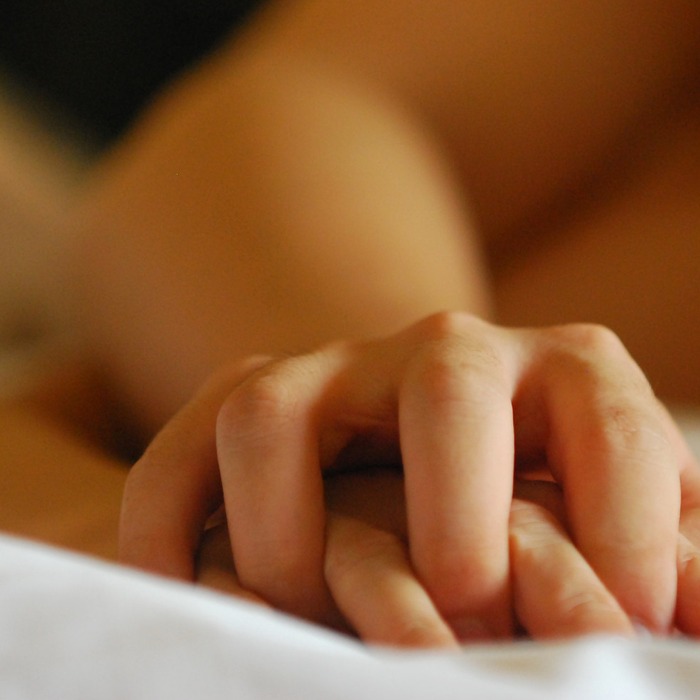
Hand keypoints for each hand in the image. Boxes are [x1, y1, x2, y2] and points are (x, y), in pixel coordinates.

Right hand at [119, 311, 699, 638]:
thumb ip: (666, 560)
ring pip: (276, 411)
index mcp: (557, 373)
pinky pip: (182, 451)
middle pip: (447, 385)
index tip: (629, 625)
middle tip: (470, 612)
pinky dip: (163, 523)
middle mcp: (443, 355)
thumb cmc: (539, 506)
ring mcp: (331, 371)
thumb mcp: (614, 524)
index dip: (630, 529)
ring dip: (287, 535)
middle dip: (458, 513)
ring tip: (311, 612)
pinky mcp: (247, 397)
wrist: (424, 447)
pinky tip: (179, 589)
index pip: (610, 417)